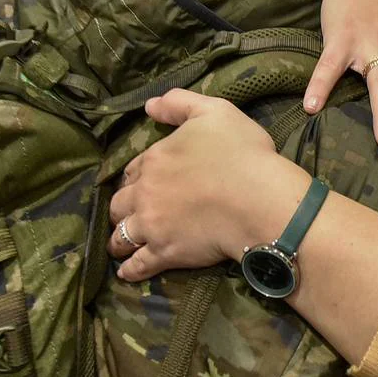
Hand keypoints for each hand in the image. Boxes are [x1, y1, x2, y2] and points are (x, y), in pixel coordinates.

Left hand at [108, 89, 305, 281]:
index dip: (137, 175)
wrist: (259, 200)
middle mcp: (145, 193)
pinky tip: (126, 272)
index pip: (133, 169)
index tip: (141, 181)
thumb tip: (149, 105)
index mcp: (155, 159)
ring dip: (119, 239)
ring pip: (122, 235)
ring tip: (120, 244)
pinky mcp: (165, 253)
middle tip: (129, 213)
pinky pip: (138, 265)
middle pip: (120, 202)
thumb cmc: (242, 153)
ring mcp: (152, 226)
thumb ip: (180, 104)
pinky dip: (130, 269)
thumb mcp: (215, 112)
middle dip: (121, 207)